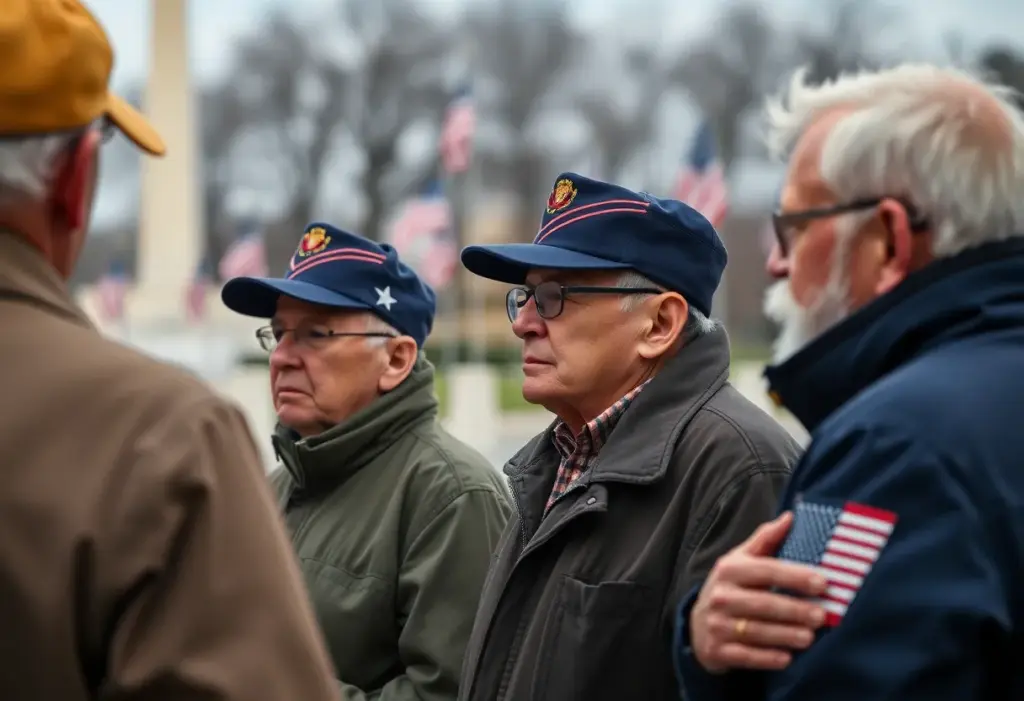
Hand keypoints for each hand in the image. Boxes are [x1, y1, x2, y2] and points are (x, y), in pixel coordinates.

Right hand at [690, 511, 828, 672]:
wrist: (699, 624)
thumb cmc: (731, 587)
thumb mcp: (741, 560)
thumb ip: (765, 540)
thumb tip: (790, 518)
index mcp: (729, 569)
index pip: (766, 570)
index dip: (794, 576)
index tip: (822, 583)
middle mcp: (720, 596)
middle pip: (762, 603)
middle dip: (794, 609)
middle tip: (822, 615)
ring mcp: (717, 624)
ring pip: (755, 631)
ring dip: (785, 635)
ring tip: (810, 637)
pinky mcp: (717, 650)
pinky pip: (745, 656)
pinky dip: (766, 658)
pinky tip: (786, 658)